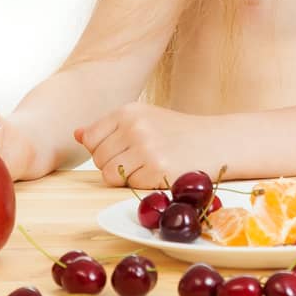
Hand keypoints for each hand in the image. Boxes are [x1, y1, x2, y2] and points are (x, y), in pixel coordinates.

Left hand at [75, 102, 198, 189]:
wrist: (219, 141)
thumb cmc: (178, 132)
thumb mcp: (145, 118)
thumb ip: (109, 127)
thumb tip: (77, 134)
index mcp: (128, 111)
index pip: (90, 138)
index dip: (103, 149)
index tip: (123, 148)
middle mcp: (134, 126)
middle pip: (98, 158)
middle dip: (114, 165)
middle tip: (141, 159)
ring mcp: (146, 148)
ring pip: (109, 174)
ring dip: (125, 177)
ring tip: (148, 166)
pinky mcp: (157, 170)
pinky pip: (130, 185)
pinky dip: (142, 184)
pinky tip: (160, 172)